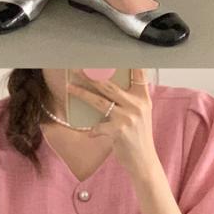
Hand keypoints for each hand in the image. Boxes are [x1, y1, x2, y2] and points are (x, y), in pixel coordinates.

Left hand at [73, 63, 157, 185]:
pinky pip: (98, 126)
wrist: (144, 160)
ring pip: (100, 101)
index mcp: (143, 98)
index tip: (111, 53)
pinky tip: (92, 133)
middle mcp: (137, 105)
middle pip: (109, 85)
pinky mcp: (118, 130)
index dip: (126, 62)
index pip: (138, 73)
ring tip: (69, 87)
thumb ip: (130, 99)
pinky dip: (93, 130)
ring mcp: (127, 117)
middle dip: (91, 76)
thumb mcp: (141, 113)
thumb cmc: (139, 136)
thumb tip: (107, 86)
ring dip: (82, 93)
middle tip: (77, 68)